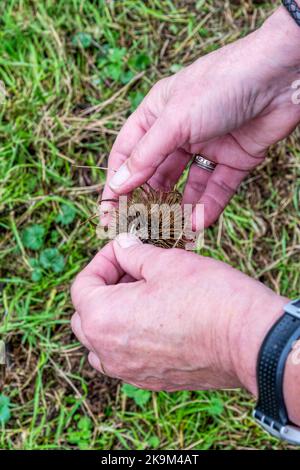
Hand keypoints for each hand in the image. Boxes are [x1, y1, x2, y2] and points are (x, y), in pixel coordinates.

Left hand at [71, 233, 285, 392]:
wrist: (248, 341)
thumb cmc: (207, 297)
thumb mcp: (166, 262)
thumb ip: (134, 254)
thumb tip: (123, 247)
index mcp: (103, 318)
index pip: (82, 286)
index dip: (101, 261)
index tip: (123, 250)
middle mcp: (108, 352)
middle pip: (86, 316)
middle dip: (103, 288)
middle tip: (131, 270)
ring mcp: (130, 371)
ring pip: (101, 343)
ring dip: (112, 316)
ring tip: (141, 296)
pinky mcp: (153, 380)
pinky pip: (125, 359)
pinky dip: (129, 337)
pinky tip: (157, 320)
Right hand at [101, 7, 299, 227]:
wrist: (281, 75)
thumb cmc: (220, 84)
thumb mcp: (174, 121)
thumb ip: (146, 156)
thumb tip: (118, 185)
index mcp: (156, 114)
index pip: (128, 153)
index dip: (117, 182)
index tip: (110, 211)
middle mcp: (178, 132)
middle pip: (156, 173)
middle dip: (149, 201)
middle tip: (141, 228)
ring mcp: (207, 146)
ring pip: (187, 185)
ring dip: (179, 209)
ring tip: (171, 233)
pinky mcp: (234, 159)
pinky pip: (217, 188)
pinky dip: (208, 206)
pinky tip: (199, 224)